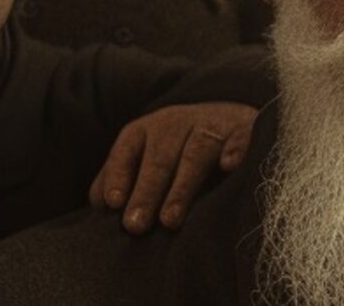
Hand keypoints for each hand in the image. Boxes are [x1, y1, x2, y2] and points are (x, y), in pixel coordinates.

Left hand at [87, 101, 256, 233]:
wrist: (229, 116)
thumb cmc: (177, 148)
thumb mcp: (145, 156)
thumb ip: (122, 178)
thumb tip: (99, 206)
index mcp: (145, 130)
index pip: (127, 151)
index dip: (119, 175)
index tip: (113, 203)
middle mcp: (176, 123)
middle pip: (160, 157)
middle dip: (147, 191)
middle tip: (136, 226)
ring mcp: (211, 125)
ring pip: (196, 152)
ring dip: (182, 186)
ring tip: (170, 221)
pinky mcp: (243, 129)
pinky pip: (239, 139)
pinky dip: (235, 151)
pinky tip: (229, 167)